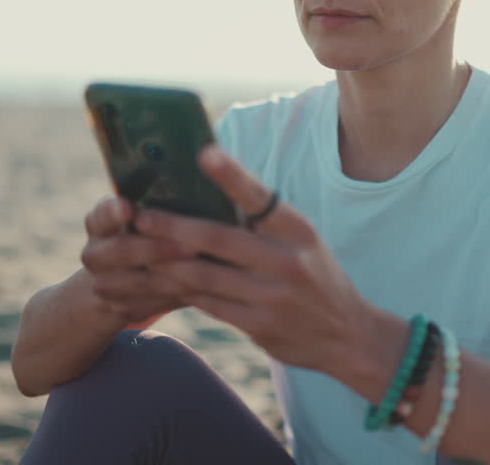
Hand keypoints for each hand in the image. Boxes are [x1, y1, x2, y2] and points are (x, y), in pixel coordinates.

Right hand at [79, 196, 190, 325]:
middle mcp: (95, 252)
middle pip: (120, 250)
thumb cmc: (147, 234)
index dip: (112, 212)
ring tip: (203, 270)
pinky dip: (173, 297)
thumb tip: (207, 182)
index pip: (101, 214)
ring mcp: (102, 283)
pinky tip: (199, 290)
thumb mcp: (146, 216)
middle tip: (192, 246)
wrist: (120, 280)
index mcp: (99, 222)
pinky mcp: (118, 307)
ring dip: (172, 277)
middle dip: (156, 248)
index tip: (127, 209)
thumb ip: (162, 206)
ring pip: (137, 282)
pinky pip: (147, 305)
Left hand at [135, 146, 374, 374]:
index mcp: (297, 230)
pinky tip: (163, 281)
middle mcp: (287, 261)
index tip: (203, 153)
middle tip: (139, 216)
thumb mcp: (302, 241)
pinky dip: (184, 291)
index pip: (259, 197)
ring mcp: (274, 297)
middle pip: (217, 238)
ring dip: (167, 262)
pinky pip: (210, 304)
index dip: (231, 175)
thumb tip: (211, 192)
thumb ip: (264, 223)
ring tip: (139, 250)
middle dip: (172, 227)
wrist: (349, 335)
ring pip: (205, 275)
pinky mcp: (261, 327)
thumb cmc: (314, 275)